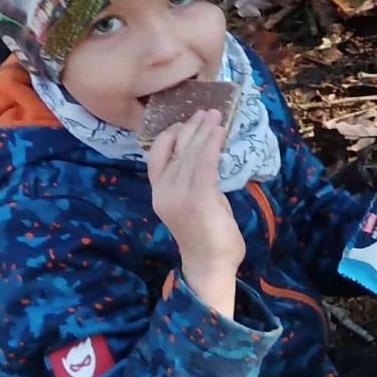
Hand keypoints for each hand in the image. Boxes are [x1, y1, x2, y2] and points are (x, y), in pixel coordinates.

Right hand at [148, 111, 243, 314]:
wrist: (210, 266)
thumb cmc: (206, 237)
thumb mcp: (195, 204)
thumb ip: (195, 183)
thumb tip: (206, 160)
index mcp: (159, 194)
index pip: (156, 158)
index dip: (169, 136)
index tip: (183, 121)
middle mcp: (164, 192)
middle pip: (176, 151)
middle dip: (192, 128)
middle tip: (205, 111)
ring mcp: (179, 196)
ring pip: (191, 154)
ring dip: (204, 132)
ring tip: (215, 115)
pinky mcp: (198, 198)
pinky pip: (205, 164)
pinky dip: (213, 145)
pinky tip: (220, 132)